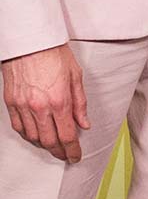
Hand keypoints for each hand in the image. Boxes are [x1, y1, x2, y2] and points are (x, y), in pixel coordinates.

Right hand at [1, 44, 88, 161]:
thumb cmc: (55, 54)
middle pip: (49, 141)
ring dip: (45, 145)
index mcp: (59, 100)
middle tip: (66, 154)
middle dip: (59, 152)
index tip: (76, 156)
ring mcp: (23, 106)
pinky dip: (29, 135)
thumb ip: (80, 102)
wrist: (31, 42)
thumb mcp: (76, 75)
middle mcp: (40, 107)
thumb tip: (84, 123)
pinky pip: (19, 128)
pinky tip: (36, 135)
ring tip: (54, 145)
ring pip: (33, 137)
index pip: (67, 134)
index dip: (72, 149)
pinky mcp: (11, 103)